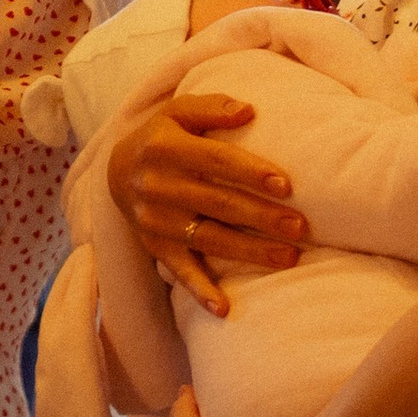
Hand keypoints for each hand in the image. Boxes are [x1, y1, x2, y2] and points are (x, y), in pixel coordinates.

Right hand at [105, 91, 305, 313]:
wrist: (116, 169)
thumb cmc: (161, 136)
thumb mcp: (178, 111)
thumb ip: (212, 107)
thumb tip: (250, 111)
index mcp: (164, 147)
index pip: (216, 161)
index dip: (251, 173)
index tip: (287, 186)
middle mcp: (157, 184)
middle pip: (218, 203)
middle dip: (262, 217)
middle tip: (301, 227)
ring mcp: (154, 219)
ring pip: (208, 238)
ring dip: (250, 251)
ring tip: (289, 257)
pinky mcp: (154, 245)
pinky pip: (179, 270)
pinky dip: (200, 291)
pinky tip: (224, 309)